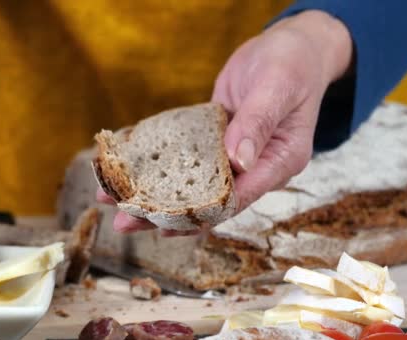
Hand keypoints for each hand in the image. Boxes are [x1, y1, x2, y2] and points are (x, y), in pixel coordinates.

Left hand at [97, 10, 351, 233]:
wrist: (290, 47)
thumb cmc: (292, 63)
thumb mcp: (277, 87)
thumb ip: (257, 123)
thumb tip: (237, 163)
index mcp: (278, 162)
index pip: (238, 197)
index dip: (201, 214)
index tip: (164, 225)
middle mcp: (255, 166)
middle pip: (208, 200)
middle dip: (166, 213)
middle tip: (124, 222)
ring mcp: (234, 155)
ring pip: (192, 182)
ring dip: (156, 194)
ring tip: (115, 203)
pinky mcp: (216, 139)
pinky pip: (186, 157)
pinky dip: (160, 163)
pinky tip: (130, 169)